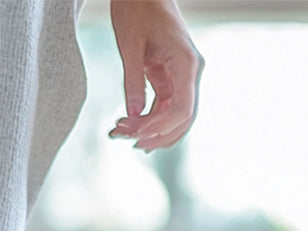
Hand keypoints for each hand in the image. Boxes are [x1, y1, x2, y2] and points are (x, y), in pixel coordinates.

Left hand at [107, 0, 202, 150]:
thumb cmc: (137, 9)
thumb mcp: (130, 46)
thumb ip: (133, 81)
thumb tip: (133, 115)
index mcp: (186, 63)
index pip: (183, 109)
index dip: (161, 128)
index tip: (136, 135)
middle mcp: (189, 73)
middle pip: (181, 120)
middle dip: (154, 134)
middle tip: (124, 139)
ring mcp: (180, 77)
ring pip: (171, 117)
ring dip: (148, 130)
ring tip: (118, 132)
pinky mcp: (169, 78)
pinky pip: (162, 108)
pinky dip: (146, 120)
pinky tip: (127, 126)